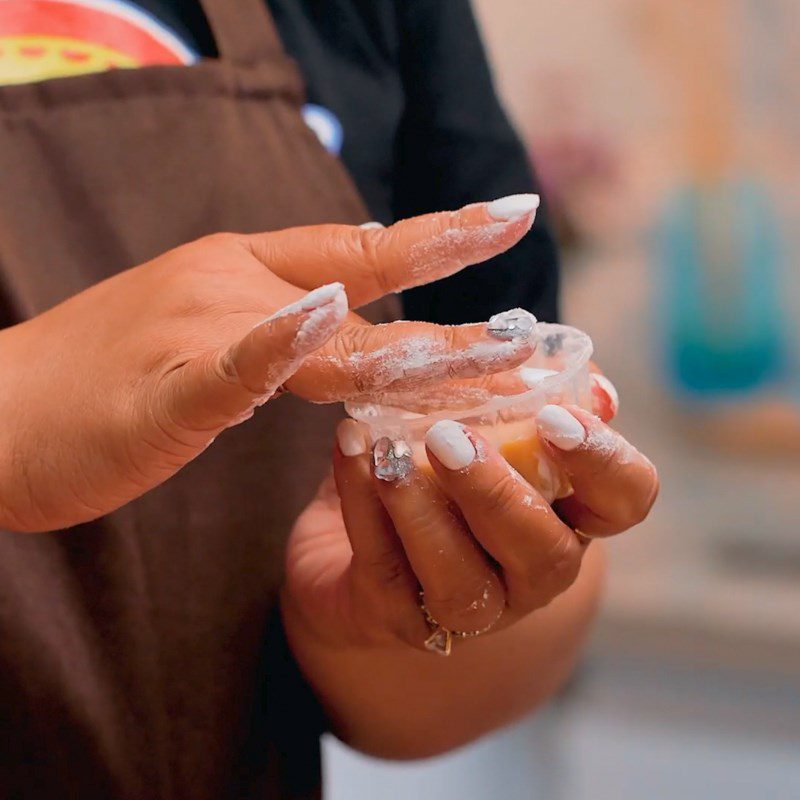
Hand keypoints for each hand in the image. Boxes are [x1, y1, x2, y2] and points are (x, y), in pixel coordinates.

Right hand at [0, 196, 539, 531]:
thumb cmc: (102, 382)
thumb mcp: (202, 339)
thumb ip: (273, 334)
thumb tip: (337, 333)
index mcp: (245, 272)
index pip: (361, 252)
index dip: (440, 236)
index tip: (512, 216)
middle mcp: (233, 286)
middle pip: (369, 300)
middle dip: (462, 322)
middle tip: (546, 330)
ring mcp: (198, 331)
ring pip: (329, 341)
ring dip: (419, 350)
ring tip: (503, 355)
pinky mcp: (164, 388)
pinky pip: (232, 367)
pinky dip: (277, 344)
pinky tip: (324, 323)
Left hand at [283, 379, 656, 653]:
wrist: (353, 519)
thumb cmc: (435, 459)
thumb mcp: (479, 411)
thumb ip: (526, 391)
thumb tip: (587, 383)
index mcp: (566, 514)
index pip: (625, 500)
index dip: (604, 462)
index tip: (554, 417)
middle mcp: (528, 572)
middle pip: (546, 556)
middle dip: (499, 496)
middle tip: (449, 438)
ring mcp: (466, 607)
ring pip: (463, 587)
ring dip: (424, 515)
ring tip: (388, 454)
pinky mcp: (397, 617)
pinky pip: (385, 573)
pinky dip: (364, 508)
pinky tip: (350, 451)